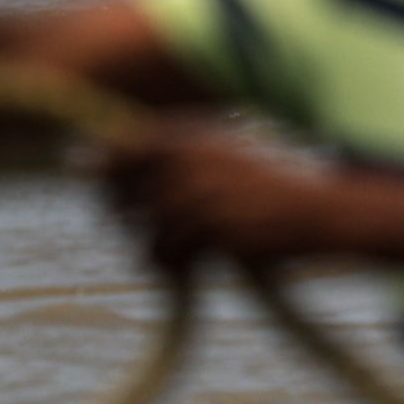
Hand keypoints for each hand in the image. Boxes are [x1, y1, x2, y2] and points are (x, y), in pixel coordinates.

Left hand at [103, 121, 332, 273]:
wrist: (315, 211)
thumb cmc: (264, 187)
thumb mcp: (218, 157)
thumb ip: (166, 159)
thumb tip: (89, 165)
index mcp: (189, 135)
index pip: (124, 148)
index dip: (107, 174)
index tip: (110, 197)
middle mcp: (191, 159)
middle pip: (129, 192)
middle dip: (127, 219)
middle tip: (144, 234)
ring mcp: (203, 192)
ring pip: (149, 227)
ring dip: (155, 248)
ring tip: (173, 256)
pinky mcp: (214, 228)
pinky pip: (171, 250)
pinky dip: (174, 264)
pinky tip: (188, 267)